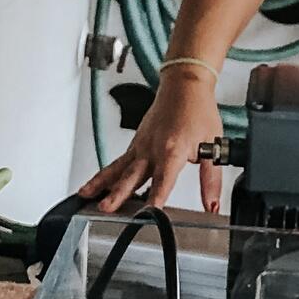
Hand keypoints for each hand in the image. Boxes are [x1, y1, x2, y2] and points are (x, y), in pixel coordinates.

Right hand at [78, 68, 224, 214]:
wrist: (184, 86)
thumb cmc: (198, 112)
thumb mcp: (213, 146)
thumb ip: (210, 181)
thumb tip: (213, 205)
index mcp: (172, 150)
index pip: (163, 179)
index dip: (156, 196)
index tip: (150, 212)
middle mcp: (151, 148)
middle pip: (132, 175)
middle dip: (118, 193)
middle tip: (106, 208)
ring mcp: (140, 145)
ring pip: (117, 168)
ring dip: (101, 183)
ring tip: (85, 196)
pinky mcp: (135, 143)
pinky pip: (117, 162)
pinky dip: (105, 174)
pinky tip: (95, 186)